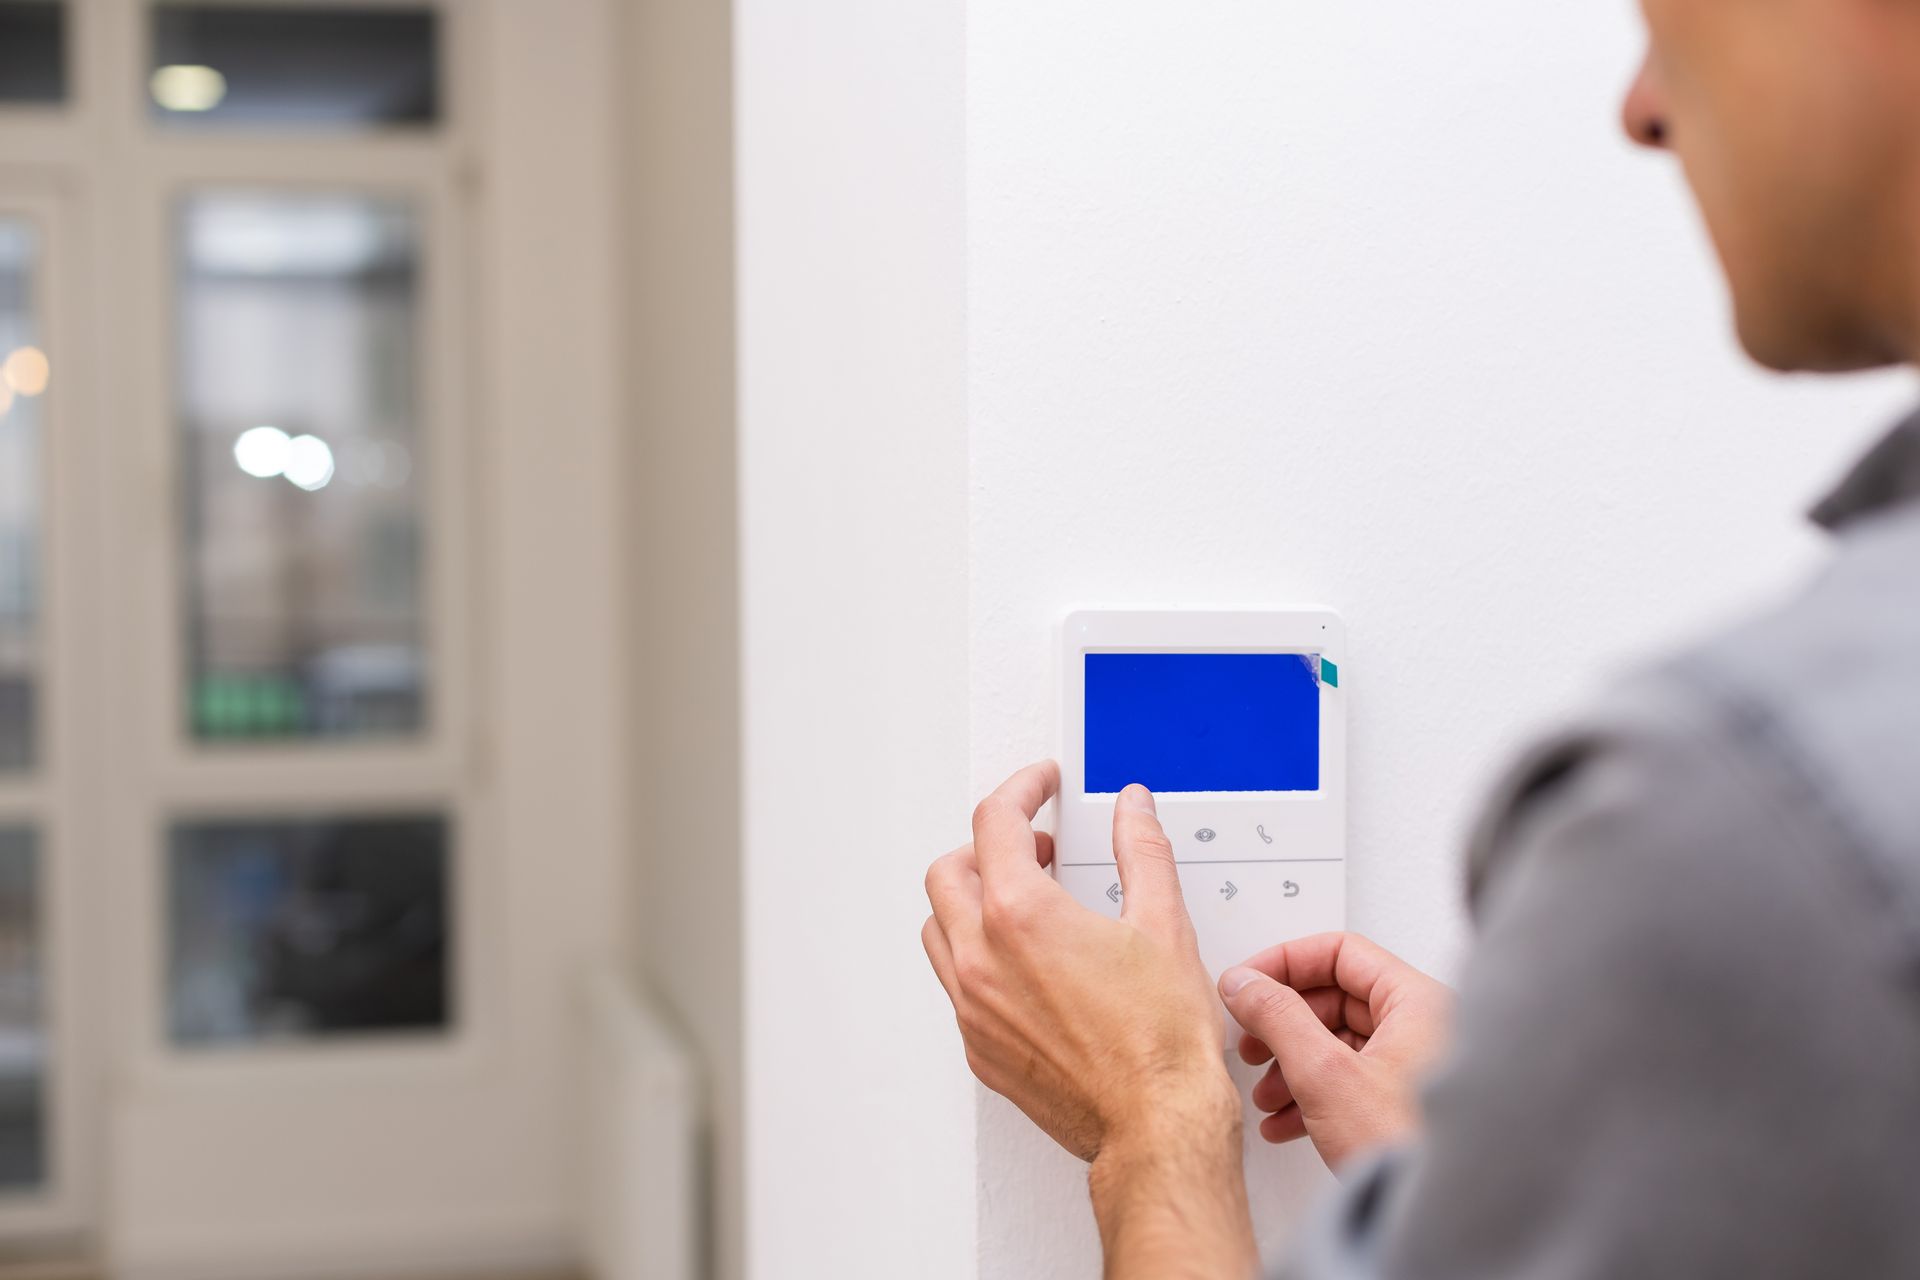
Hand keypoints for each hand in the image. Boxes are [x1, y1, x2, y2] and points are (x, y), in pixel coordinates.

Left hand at [922, 764, 1238, 1161]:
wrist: (1156, 1125)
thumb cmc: (1161, 1042)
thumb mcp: (1163, 924)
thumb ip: (1142, 852)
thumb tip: (1132, 811)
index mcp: (1020, 917)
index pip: (994, 821)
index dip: (1021, 790)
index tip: (1040, 786)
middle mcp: (981, 961)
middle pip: (949, 871)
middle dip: (988, 845)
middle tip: (1035, 846)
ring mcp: (973, 1009)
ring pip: (939, 929)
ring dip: (971, 901)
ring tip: (1024, 900)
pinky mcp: (980, 1049)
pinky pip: (956, 985)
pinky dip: (979, 957)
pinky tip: (1024, 963)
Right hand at [1218, 932, 1453, 1172]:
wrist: (1441, 1218)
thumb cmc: (1407, 1146)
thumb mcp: (1325, 1073)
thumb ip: (1276, 1017)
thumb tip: (1244, 983)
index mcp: (1417, 1002)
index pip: (1340, 953)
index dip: (1285, 964)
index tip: (1248, 983)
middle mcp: (1423, 1028)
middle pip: (1334, 1000)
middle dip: (1282, 1025)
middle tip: (1251, 1040)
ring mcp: (1416, 1068)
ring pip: (1337, 1044)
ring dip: (1291, 1065)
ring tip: (1266, 1093)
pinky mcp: (1404, 1105)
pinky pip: (1350, 1081)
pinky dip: (1311, 1095)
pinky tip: (1286, 1121)